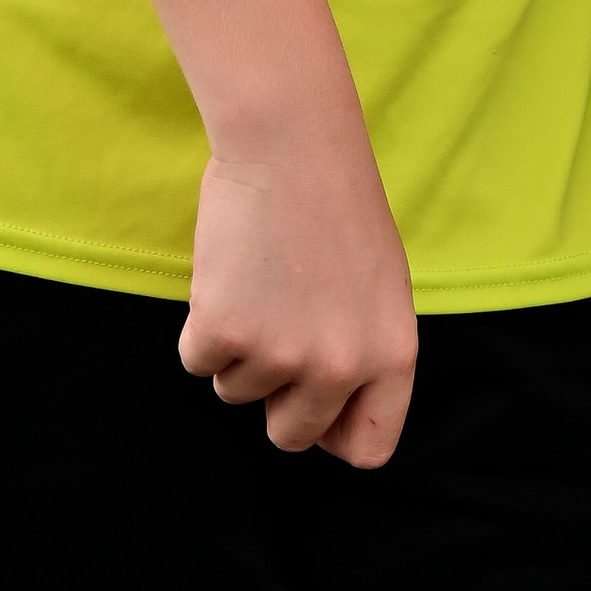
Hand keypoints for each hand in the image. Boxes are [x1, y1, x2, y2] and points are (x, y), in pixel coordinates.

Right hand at [178, 116, 418, 465]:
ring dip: (237, 345)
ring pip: (236, 391)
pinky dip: (200, 324)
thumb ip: (361, 350)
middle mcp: (342, 366)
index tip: (315, 406)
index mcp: (393, 354)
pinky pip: (197, 360)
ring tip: (260, 276)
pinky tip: (228, 270)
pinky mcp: (227, 334)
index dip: (333, 432)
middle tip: (275, 329)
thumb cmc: (334, 203)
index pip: (369, 448)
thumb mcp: (377, 285)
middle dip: (273, 397)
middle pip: (291, 436)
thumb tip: (327, 411)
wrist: (291, 142)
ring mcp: (283, 355)